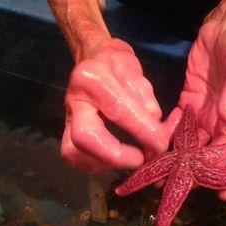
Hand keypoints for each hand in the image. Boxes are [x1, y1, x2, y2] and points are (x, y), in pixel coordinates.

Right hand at [61, 38, 170, 171]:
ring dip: (107, 163)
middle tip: (140, 160)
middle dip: (115, 156)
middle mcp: (73, 100)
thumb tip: (156, 130)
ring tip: (130, 158)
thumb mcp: (138, 75)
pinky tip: (117, 157)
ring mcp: (66, 120)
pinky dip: (100, 164)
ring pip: (74, 153)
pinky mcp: (67, 135)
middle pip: (84, 138)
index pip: (118, 111)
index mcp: (93, 79)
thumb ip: (147, 100)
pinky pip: (77, 159)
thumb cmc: (117, 68)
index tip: (160, 145)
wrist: (93, 61)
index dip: (142, 132)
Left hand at [169, 2, 225, 199]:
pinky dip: (169, 138)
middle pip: (218, 158)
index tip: (223, 192)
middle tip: (182, 190)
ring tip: (161, 177)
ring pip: (195, 147)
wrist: (225, 25)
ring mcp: (208, 117)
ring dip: (181, 163)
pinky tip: (155, 148)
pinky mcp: (190, 106)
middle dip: (201, 176)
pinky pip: (179, 127)